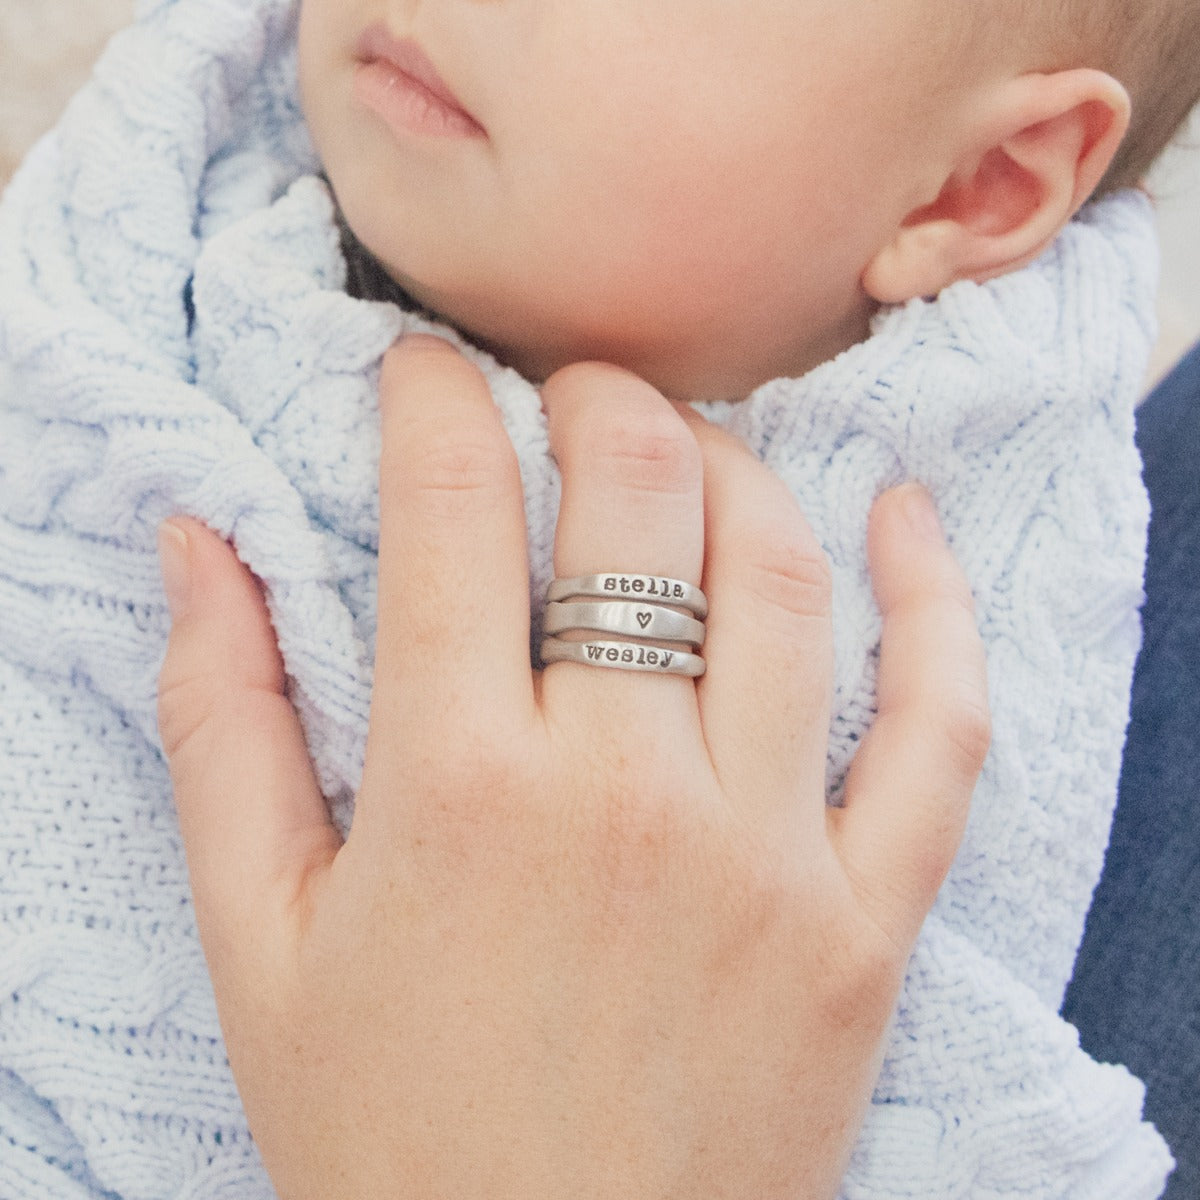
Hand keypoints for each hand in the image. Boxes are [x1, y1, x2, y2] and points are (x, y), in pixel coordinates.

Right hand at [156, 335, 988, 1199]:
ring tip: (684, 449)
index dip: (430, 399)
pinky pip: (941, 728)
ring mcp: (771, 855)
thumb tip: (199, 543)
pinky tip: (906, 515)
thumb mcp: (257, 941)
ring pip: (783, 580)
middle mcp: (628, 795)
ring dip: (732, 469)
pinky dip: (938, 603)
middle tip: (563, 394)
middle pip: (638, 500)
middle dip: (594, 401)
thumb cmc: (388, 1137)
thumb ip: (223, 726)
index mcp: (462, 790)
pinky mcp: (867, 921)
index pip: (453, 509)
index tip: (423, 371)